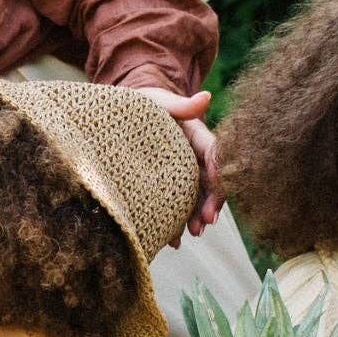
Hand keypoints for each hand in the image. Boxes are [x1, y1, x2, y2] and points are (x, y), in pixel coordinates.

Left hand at [130, 86, 222, 233]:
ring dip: (195, 218)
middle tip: (205, 222)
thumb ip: (180, 105)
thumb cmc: (141, 104)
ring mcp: (180, 174)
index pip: (214, 155)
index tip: (218, 188)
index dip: (219, 172)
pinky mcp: (165, 186)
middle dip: (209, 203)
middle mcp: (192, 157)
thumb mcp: (158, 101)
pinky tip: (173, 240)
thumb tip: (206, 96)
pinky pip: (175, 206)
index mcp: (196, 136)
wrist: (118, 114)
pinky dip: (175, 224)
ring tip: (191, 234)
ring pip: (194, 199)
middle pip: (208, 182)